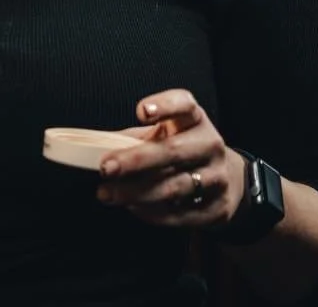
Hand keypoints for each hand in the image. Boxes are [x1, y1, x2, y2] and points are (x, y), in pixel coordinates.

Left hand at [96, 89, 245, 228]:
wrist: (225, 179)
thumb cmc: (180, 149)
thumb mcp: (163, 134)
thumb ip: (134, 138)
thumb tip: (92, 150)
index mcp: (194, 120)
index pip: (184, 104)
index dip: (165, 105)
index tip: (141, 111)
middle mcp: (210, 145)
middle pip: (173, 151)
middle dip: (135, 160)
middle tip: (105, 168)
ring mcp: (217, 177)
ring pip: (175, 186)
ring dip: (136, 192)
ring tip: (107, 194)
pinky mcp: (218, 208)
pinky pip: (181, 214)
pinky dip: (152, 212)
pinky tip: (131, 207)